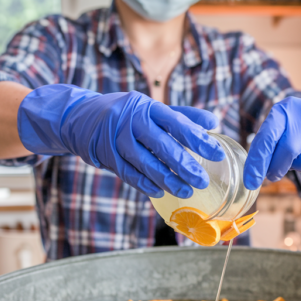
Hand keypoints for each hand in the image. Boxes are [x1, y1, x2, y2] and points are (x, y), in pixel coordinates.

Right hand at [17, 84, 224, 197]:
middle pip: (163, 146)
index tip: (217, 152)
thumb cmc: (127, 113)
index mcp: (148, 107)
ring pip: (146, 163)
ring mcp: (118, 140)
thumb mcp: (152, 108)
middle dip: (184, 165)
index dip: (198, 139)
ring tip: (186, 191)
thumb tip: (214, 123)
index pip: (178, 123)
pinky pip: (129, 174)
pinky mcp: (107, 156)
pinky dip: (145, 184)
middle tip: (202, 180)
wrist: (83, 117)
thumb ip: (183, 115)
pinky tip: (160, 193)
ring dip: (167, 180)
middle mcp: (132, 122)